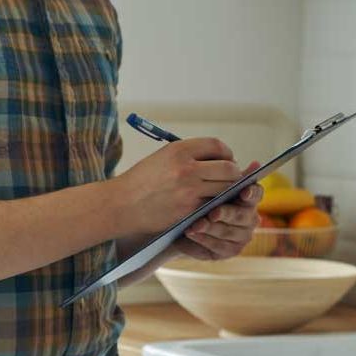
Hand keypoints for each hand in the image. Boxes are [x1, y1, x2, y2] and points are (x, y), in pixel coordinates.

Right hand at [111, 136, 245, 235]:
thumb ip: (191, 154)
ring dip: (229, 190)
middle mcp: (186, 168)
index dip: (227, 152)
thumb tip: (220, 157)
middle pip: (228, 168)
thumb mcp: (164, 156)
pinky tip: (213, 204)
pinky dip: (217, 204)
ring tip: (224, 191)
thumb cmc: (143, 179)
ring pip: (225, 189)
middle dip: (234, 173)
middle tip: (231, 177)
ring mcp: (189, 190)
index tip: (227, 159)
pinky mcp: (188, 210)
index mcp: (180, 150)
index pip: (217, 145)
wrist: (121, 204)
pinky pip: (214, 205)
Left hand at [171, 161, 262, 261]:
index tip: (243, 191)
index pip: (256, 194)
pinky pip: (217, 247)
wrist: (180, 223)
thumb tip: (255, 163)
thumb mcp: (208, 184)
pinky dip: (203, 241)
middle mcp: (249, 218)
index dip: (252, 193)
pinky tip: (190, 235)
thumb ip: (227, 174)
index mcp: (248, 199)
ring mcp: (241, 236)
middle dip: (227, 214)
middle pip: (243, 216)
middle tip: (213, 212)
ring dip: (210, 229)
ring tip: (193, 225)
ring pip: (228, 233)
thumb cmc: (198, 199)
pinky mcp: (228, 251)